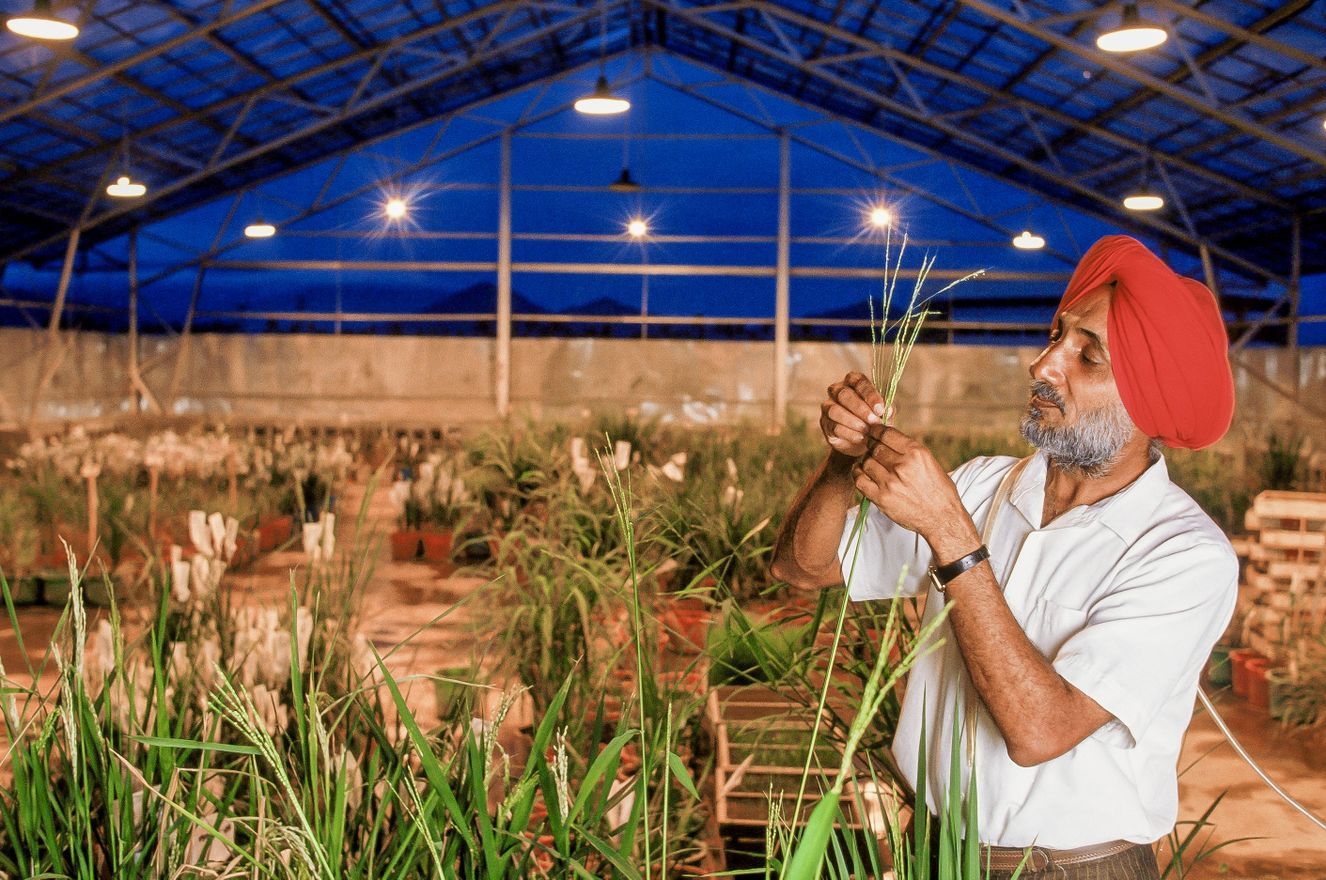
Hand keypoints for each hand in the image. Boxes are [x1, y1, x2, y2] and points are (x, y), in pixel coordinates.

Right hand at [820, 372, 890, 457]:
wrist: (863, 442)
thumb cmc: (874, 421)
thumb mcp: (884, 413)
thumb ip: (886, 409)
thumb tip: (887, 410)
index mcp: (854, 382)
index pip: (859, 382)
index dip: (870, 395)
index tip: (881, 409)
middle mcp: (837, 390)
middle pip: (844, 394)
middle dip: (860, 409)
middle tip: (874, 422)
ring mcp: (828, 406)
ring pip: (835, 410)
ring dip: (853, 422)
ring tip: (867, 431)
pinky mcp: (824, 423)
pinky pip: (833, 426)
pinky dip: (849, 433)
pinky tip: (860, 438)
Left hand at [852, 427, 972, 546]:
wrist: (942, 518)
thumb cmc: (938, 490)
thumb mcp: (929, 462)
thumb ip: (908, 450)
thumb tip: (887, 437)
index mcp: (917, 453)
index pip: (887, 433)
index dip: (876, 430)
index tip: (873, 431)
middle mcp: (902, 465)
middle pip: (875, 448)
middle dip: (871, 446)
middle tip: (871, 448)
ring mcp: (890, 482)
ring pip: (866, 462)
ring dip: (866, 461)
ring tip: (870, 463)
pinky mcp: (881, 498)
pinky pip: (860, 480)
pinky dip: (858, 474)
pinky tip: (862, 473)